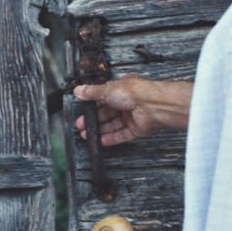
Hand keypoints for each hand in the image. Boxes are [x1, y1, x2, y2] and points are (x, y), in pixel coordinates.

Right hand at [73, 75, 192, 145]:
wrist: (152, 105)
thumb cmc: (135, 92)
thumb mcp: (107, 89)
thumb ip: (92, 92)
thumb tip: (79, 90)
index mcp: (121, 89)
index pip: (103, 98)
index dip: (92, 106)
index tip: (82, 112)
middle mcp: (127, 102)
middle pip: (107, 113)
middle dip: (94, 120)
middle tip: (82, 125)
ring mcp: (132, 116)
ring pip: (113, 125)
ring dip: (100, 130)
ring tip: (87, 134)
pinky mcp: (137, 129)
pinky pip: (122, 135)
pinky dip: (111, 139)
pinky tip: (101, 141)